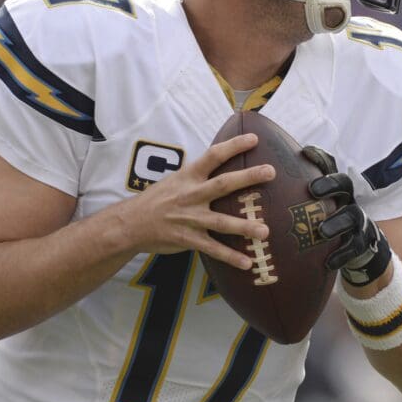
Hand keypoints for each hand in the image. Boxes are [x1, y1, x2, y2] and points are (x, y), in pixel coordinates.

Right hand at [123, 133, 273, 270]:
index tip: (254, 138)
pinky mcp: (188, 238)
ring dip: (244, 226)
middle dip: (248, 177)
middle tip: (271, 171)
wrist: (130, 223)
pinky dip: (230, 257)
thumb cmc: (157, 200)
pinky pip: (213, 249)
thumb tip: (222, 165)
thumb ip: (199, 176)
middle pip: (223, 184)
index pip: (213, 155)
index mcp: (189, 176)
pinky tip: (248, 263)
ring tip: (265, 231)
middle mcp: (191, 195)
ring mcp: (190, 218)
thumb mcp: (176, 180)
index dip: (233, 145)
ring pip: (221, 222)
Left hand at [301, 146, 391, 285]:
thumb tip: (261, 175)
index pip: (329, 166)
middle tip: (313, 189)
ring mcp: (357, 220)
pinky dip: (341, 254)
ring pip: (352, 216)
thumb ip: (294, 193)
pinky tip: (329, 262)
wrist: (358, 248)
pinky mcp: (361, 242)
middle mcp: (347, 199)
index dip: (319, 158)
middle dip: (330, 185)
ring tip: (323, 231)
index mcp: (334, 188)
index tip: (304, 153)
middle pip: (344, 184)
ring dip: (337, 222)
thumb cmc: (326, 221)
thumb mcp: (313, 205)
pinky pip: (353, 248)